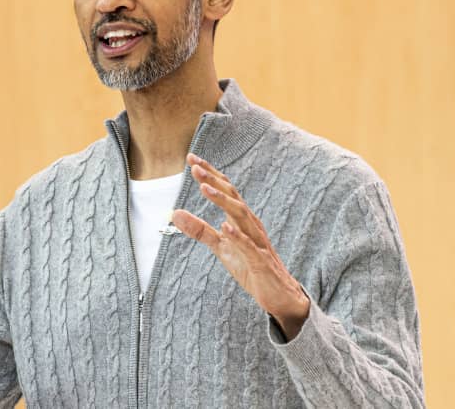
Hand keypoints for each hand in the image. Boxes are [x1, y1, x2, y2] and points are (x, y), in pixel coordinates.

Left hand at [172, 154, 309, 339]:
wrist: (279, 295)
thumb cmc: (251, 267)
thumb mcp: (221, 247)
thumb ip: (200, 230)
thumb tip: (175, 213)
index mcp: (242, 219)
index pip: (225, 190)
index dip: (210, 174)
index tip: (192, 159)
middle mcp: (251, 225)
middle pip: (232, 196)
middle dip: (213, 180)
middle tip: (195, 166)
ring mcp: (257, 242)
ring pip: (241, 216)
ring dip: (222, 201)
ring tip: (204, 188)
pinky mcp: (260, 262)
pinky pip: (249, 247)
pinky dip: (238, 235)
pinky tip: (225, 226)